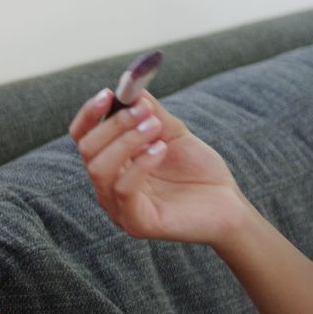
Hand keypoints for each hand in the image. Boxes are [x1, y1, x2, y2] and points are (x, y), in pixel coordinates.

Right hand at [68, 89, 250, 247]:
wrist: (230, 206)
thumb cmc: (198, 171)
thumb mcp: (172, 133)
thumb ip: (151, 113)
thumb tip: (132, 89)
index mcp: (111, 164)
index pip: (82, 137)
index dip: (89, 114)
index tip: (109, 94)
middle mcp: (107, 186)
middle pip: (87, 149)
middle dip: (114, 124)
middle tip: (144, 109)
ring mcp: (118, 208)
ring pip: (99, 168)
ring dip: (126, 140)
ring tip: (155, 126)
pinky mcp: (136, 224)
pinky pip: (123, 189)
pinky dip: (140, 163)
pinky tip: (161, 149)